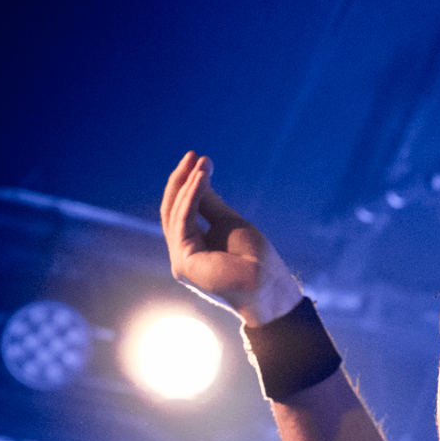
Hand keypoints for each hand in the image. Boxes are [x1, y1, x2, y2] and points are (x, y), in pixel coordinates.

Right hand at [160, 152, 302, 325]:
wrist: (268, 286)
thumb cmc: (254, 259)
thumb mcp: (228, 222)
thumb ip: (208, 203)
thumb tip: (196, 176)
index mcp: (191, 248)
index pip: (180, 211)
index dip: (186, 183)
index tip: (199, 159)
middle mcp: (182, 255)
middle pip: (171, 211)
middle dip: (181, 180)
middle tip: (193, 155)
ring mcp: (180, 261)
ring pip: (174, 214)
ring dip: (187, 184)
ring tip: (200, 163)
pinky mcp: (184, 263)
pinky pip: (183, 221)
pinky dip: (192, 197)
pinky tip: (201, 179)